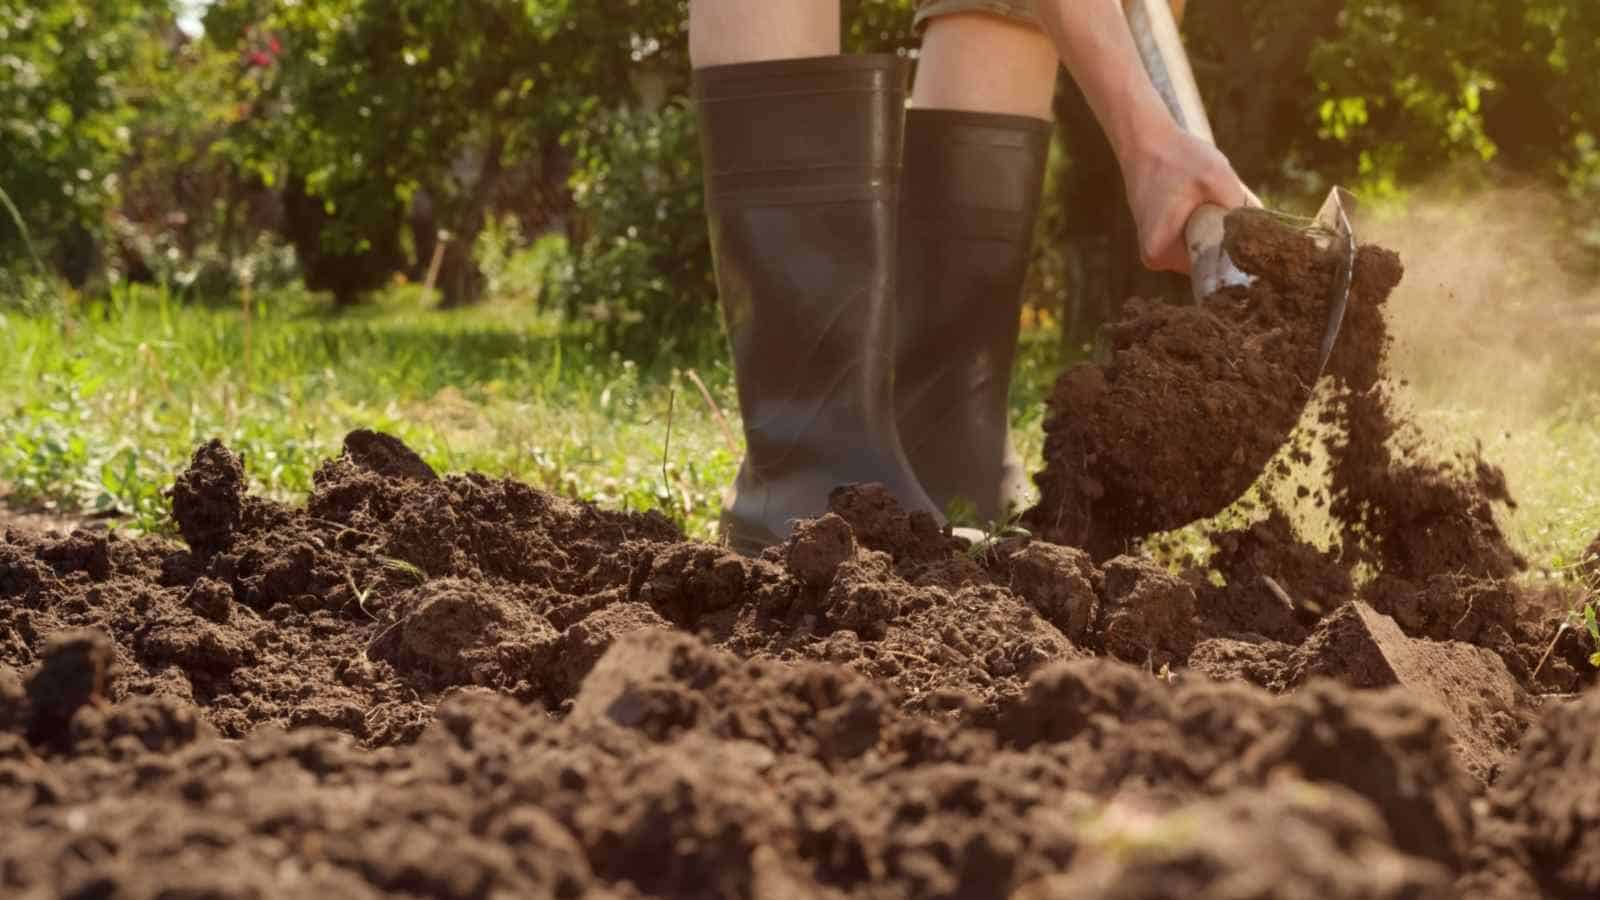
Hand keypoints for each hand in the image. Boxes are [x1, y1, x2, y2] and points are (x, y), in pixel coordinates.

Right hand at [1121, 124, 1259, 273]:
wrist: (1145, 139)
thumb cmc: (1177, 158)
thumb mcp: (1218, 179)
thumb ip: (1243, 210)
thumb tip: (1269, 235)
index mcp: (1161, 254)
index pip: (1210, 270)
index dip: (1235, 254)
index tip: (1254, 235)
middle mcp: (1155, 258)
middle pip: (1207, 260)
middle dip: (1228, 239)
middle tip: (1240, 209)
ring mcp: (1157, 248)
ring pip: (1202, 247)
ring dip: (1218, 229)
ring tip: (1219, 197)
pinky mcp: (1161, 235)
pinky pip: (1193, 237)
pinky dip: (1207, 223)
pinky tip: (1208, 198)